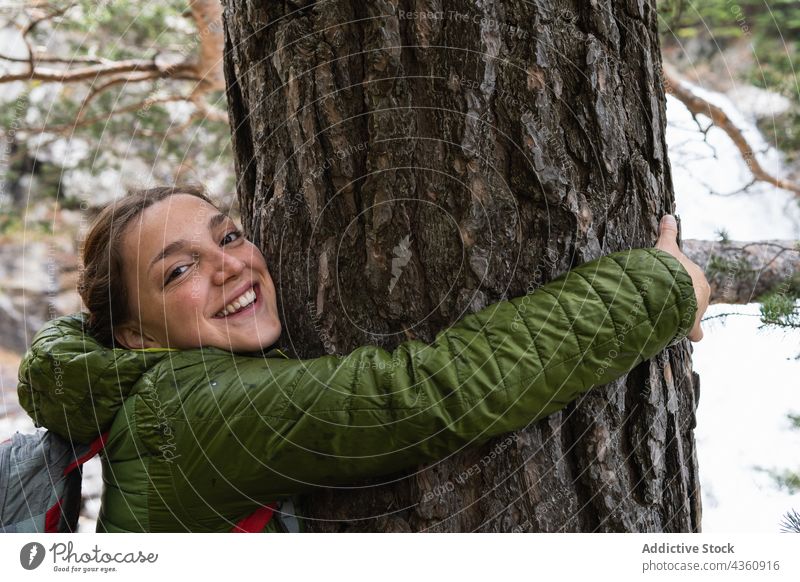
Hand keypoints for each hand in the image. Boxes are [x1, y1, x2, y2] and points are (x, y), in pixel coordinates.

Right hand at [654, 214, 709, 341]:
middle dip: (681, 301)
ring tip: (665, 317)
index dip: (677, 283)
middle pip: (693, 298)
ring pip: (692, 314)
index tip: (665, 285)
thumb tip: (668, 215)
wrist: (672, 289)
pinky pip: (695, 333)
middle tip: (663, 302)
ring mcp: (699, 311)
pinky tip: (681, 335)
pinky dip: (689, 334)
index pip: (690, 280)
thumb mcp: (666, 248)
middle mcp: (703, 294)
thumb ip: (667, 233)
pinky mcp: (693, 327)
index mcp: (698, 276)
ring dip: (682, 317)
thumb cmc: (668, 268)